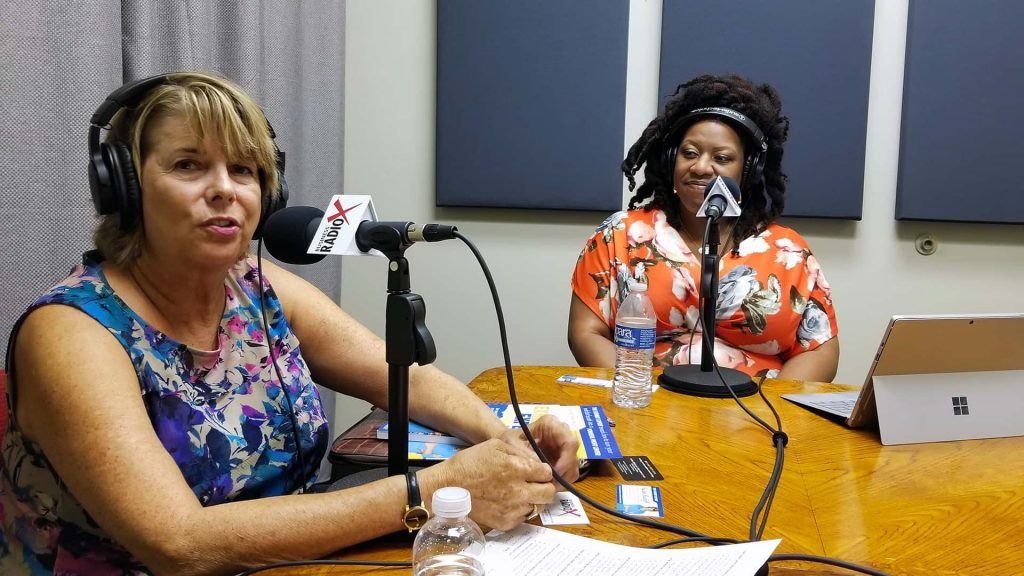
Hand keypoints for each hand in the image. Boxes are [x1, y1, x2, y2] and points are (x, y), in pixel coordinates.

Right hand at [429, 438, 555, 530]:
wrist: (447, 487)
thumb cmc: (470, 463)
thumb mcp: (495, 445)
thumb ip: (519, 452)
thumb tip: (537, 461)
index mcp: (516, 468)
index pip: (547, 473)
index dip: (543, 470)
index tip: (537, 471)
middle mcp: (517, 491)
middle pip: (548, 493)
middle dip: (545, 486)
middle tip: (535, 483)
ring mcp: (511, 509)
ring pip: (537, 506)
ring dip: (532, 499)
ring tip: (517, 493)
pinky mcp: (505, 523)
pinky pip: (523, 517)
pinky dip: (519, 510)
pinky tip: (507, 502)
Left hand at [498, 415, 580, 484]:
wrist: (508, 442)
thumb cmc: (509, 440)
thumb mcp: (513, 445)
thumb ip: (527, 455)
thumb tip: (543, 469)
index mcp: (551, 424)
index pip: (570, 442)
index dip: (566, 460)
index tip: (554, 474)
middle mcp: (562, 433)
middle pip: (574, 455)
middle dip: (564, 472)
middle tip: (550, 485)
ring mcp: (563, 445)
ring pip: (573, 466)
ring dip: (563, 479)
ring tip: (547, 486)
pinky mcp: (563, 457)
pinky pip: (569, 472)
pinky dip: (561, 480)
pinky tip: (548, 483)